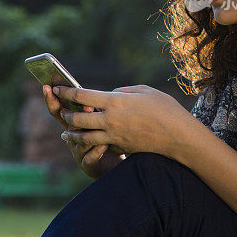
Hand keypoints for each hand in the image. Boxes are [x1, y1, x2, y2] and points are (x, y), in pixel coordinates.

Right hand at [44, 84, 120, 177]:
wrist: (112, 165)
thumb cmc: (105, 138)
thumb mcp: (97, 121)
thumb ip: (92, 110)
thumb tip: (89, 98)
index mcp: (72, 125)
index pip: (57, 110)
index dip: (51, 99)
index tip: (47, 86)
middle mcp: (71, 138)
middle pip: (67, 124)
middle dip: (74, 113)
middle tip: (86, 105)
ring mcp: (77, 152)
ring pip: (78, 140)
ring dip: (87, 131)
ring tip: (98, 123)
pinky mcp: (87, 165)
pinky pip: (89, 157)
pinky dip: (96, 150)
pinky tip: (104, 145)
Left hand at [54, 84, 195, 161]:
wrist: (178, 137)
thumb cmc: (164, 108)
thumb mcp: (143, 91)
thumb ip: (122, 91)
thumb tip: (108, 95)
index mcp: (115, 102)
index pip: (82, 96)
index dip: (66, 92)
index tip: (57, 88)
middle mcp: (110, 120)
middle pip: (78, 119)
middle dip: (66, 115)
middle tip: (61, 111)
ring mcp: (114, 137)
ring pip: (85, 137)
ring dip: (73, 134)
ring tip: (66, 133)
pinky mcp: (120, 148)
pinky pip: (102, 145)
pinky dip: (93, 143)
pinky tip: (89, 141)